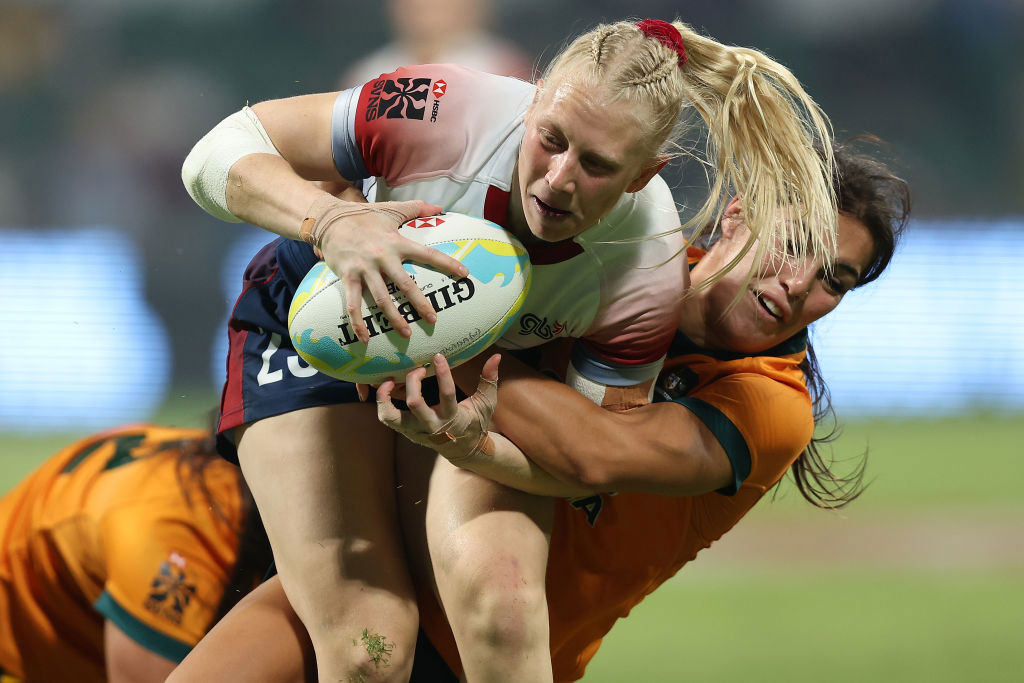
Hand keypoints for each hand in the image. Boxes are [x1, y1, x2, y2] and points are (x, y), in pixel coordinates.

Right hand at [308, 196, 468, 342]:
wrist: (329, 219)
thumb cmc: (363, 215)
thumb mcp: (391, 209)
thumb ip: (416, 208)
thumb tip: (440, 207)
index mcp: (396, 242)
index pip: (427, 254)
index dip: (447, 263)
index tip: (464, 274)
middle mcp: (382, 257)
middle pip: (405, 284)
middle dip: (420, 303)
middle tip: (433, 319)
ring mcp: (364, 268)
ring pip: (381, 298)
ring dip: (394, 318)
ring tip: (406, 333)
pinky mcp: (348, 277)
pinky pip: (353, 303)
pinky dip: (358, 323)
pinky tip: (366, 338)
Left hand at [377, 353, 500, 461]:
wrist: (464, 449)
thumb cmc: (475, 422)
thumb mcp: (486, 402)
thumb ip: (489, 379)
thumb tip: (496, 356)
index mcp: (453, 418)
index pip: (446, 395)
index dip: (443, 374)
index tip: (438, 356)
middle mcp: (432, 426)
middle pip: (415, 404)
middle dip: (413, 382)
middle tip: (419, 369)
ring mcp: (416, 431)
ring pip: (392, 417)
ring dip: (386, 396)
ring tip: (389, 378)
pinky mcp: (406, 431)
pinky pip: (387, 418)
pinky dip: (383, 402)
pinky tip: (386, 387)